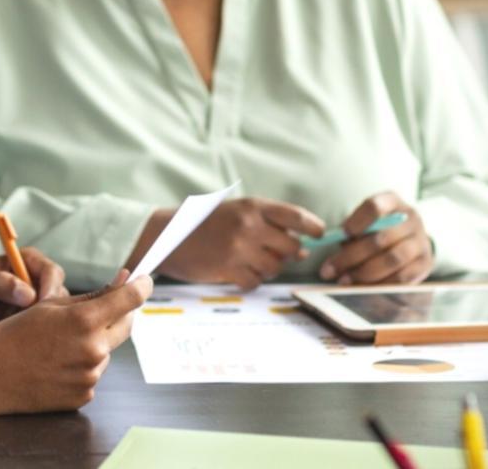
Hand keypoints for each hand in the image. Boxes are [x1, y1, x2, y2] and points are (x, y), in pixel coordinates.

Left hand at [0, 247, 68, 337]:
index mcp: (25, 261)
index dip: (50, 288)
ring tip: (31, 339)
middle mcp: (34, 281)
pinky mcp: (28, 324)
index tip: (41, 305)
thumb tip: (28, 294)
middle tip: (40, 327)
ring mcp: (33, 304)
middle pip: (59, 294)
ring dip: (49, 327)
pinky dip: (40, 339)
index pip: (51, 271)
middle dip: (54, 311)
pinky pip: (44, 332)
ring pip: (56, 316)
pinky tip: (28, 349)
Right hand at [0, 271, 151, 426]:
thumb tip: (124, 282)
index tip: (146, 280)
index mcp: (85, 320)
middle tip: (102, 308)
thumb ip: (91, 296)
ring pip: (105, 351)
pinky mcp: (83, 395)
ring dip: (93, 343)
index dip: (142, 286)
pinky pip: (91, 374)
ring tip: (57, 345)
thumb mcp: (49, 306)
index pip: (130, 299)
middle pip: (126, 326)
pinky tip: (54, 365)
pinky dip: (80, 366)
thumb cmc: (14, 333)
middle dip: (120, 314)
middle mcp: (93, 349)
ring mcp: (90, 376)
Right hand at [130, 197, 324, 289]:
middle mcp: (249, 225)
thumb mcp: (236, 211)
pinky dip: (250, 280)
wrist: (168, 235)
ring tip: (250, 261)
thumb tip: (302, 248)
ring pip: (274, 267)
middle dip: (288, 254)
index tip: (320, 234)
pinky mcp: (228, 268)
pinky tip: (238, 272)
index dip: (314, 227)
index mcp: (252, 206)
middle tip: (274, 252)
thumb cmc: (204, 222)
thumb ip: (268, 224)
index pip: (296, 216)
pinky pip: (255, 281)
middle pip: (290, 246)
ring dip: (268, 268)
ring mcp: (239, 247)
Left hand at [320, 191, 432, 284]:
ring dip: (364, 273)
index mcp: (392, 202)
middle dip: (351, 257)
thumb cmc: (380, 228)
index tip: (342, 234)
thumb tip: (338, 247)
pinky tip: (362, 287)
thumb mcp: (366, 221)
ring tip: (343, 280)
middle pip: (380, 238)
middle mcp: (410, 219)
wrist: (413, 239)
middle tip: (329, 269)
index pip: (375, 206)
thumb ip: (352, 230)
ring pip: (391, 260)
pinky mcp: (425, 263)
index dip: (357, 221)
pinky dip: (379, 284)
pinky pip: (401, 278)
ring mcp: (421, 241)